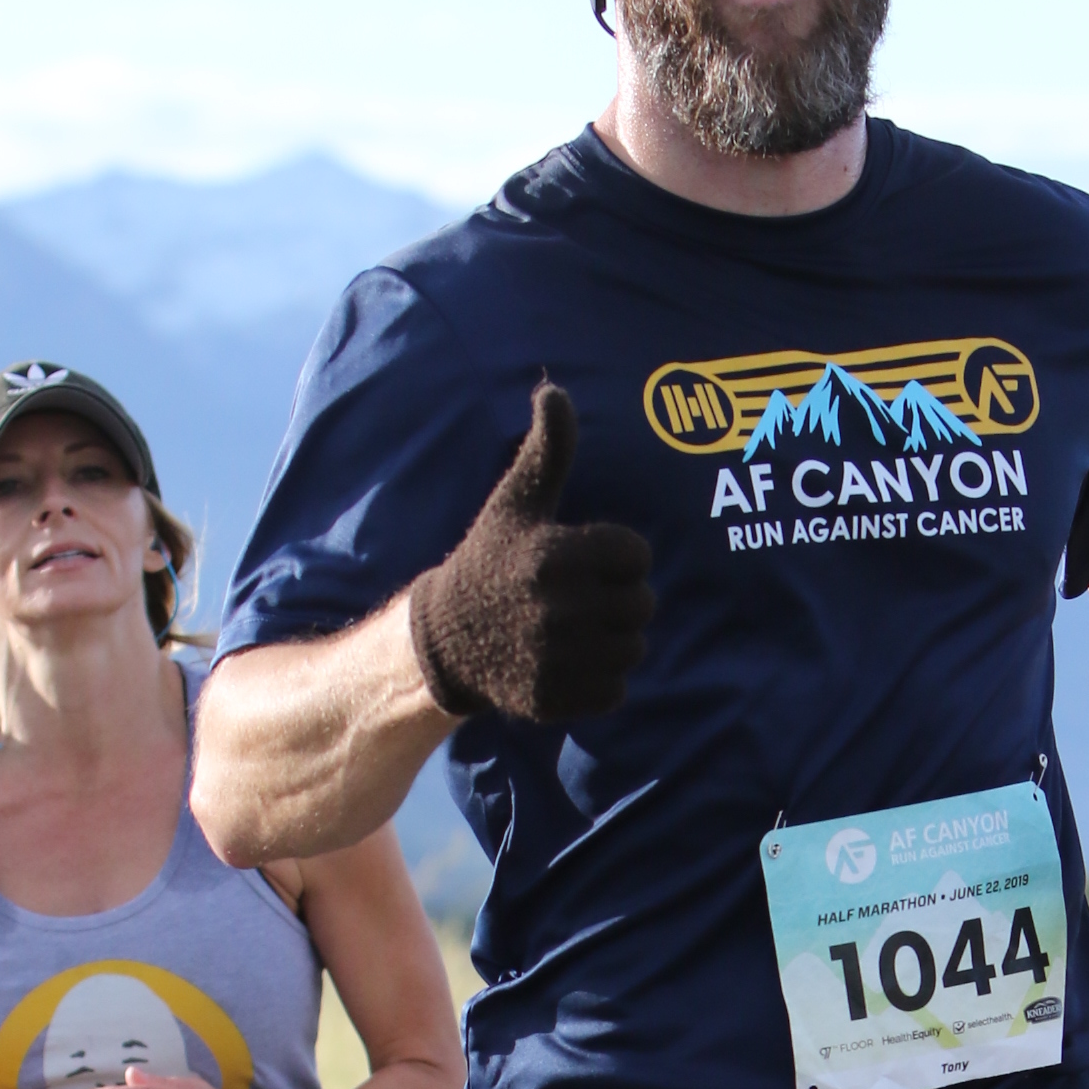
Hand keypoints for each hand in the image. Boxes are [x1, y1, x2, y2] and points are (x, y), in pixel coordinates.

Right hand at [406, 383, 653, 725]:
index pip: (637, 555)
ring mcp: (555, 658)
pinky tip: (572, 662)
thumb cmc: (491, 560)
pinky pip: (616, 690)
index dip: (621, 556)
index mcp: (554, 555)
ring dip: (616, 640)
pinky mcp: (553, 698)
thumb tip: (555, 389)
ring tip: (582, 630)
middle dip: (623, 599)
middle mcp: (556, 608)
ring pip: (634, 649)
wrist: (445, 639)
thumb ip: (547, 450)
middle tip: (588, 598)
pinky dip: (602, 681)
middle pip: (644, 604)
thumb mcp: (515, 502)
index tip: (591, 560)